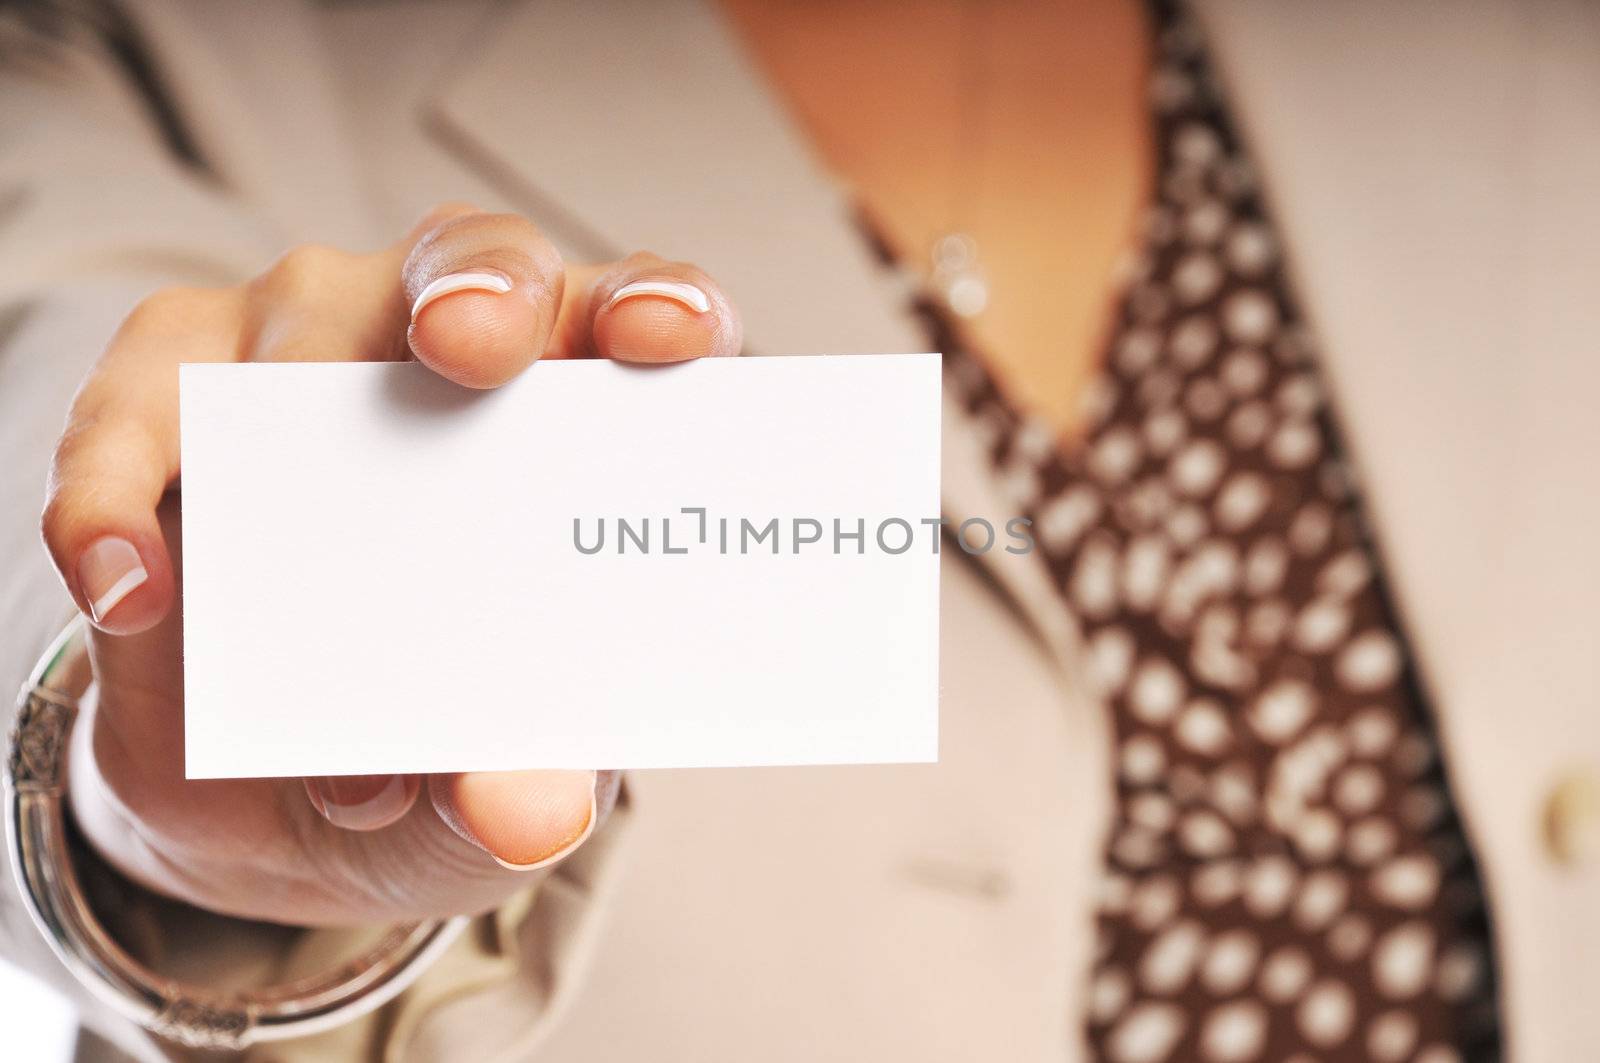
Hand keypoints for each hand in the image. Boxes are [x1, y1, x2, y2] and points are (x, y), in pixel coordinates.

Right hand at [39, 204, 741, 924]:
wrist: (273, 806)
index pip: (638, 320)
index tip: (669, 340)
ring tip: (294, 593)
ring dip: (298, 436)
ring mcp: (304, 349)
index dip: (664, 308)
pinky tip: (131, 590)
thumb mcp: (485, 806)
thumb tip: (527, 808)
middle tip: (470, 346)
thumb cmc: (433, 762)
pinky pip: (131, 413)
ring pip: (306, 310)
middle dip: (482, 288)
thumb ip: (516, 804)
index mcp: (573, 424)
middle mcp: (448, 350)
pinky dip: (117, 497)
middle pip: (480, 259)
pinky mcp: (163, 397)